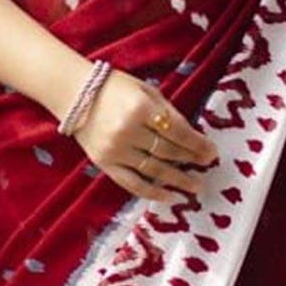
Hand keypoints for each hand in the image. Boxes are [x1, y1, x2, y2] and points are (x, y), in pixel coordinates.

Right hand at [70, 64, 218, 205]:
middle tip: (207, 166)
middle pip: (168, 151)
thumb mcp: (145, 90)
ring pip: (154, 169)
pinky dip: (153, 192)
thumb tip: (193, 137)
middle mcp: (128, 130)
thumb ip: (167, 112)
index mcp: (141, 108)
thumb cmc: (114, 88)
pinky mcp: (104, 163)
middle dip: (192, 160)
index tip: (212, 152)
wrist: (73, 93)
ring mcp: (115, 150)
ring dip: (178, 180)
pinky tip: (170, 197)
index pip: (177, 131)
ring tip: (195, 186)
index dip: (197, 144)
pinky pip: (132, 183)